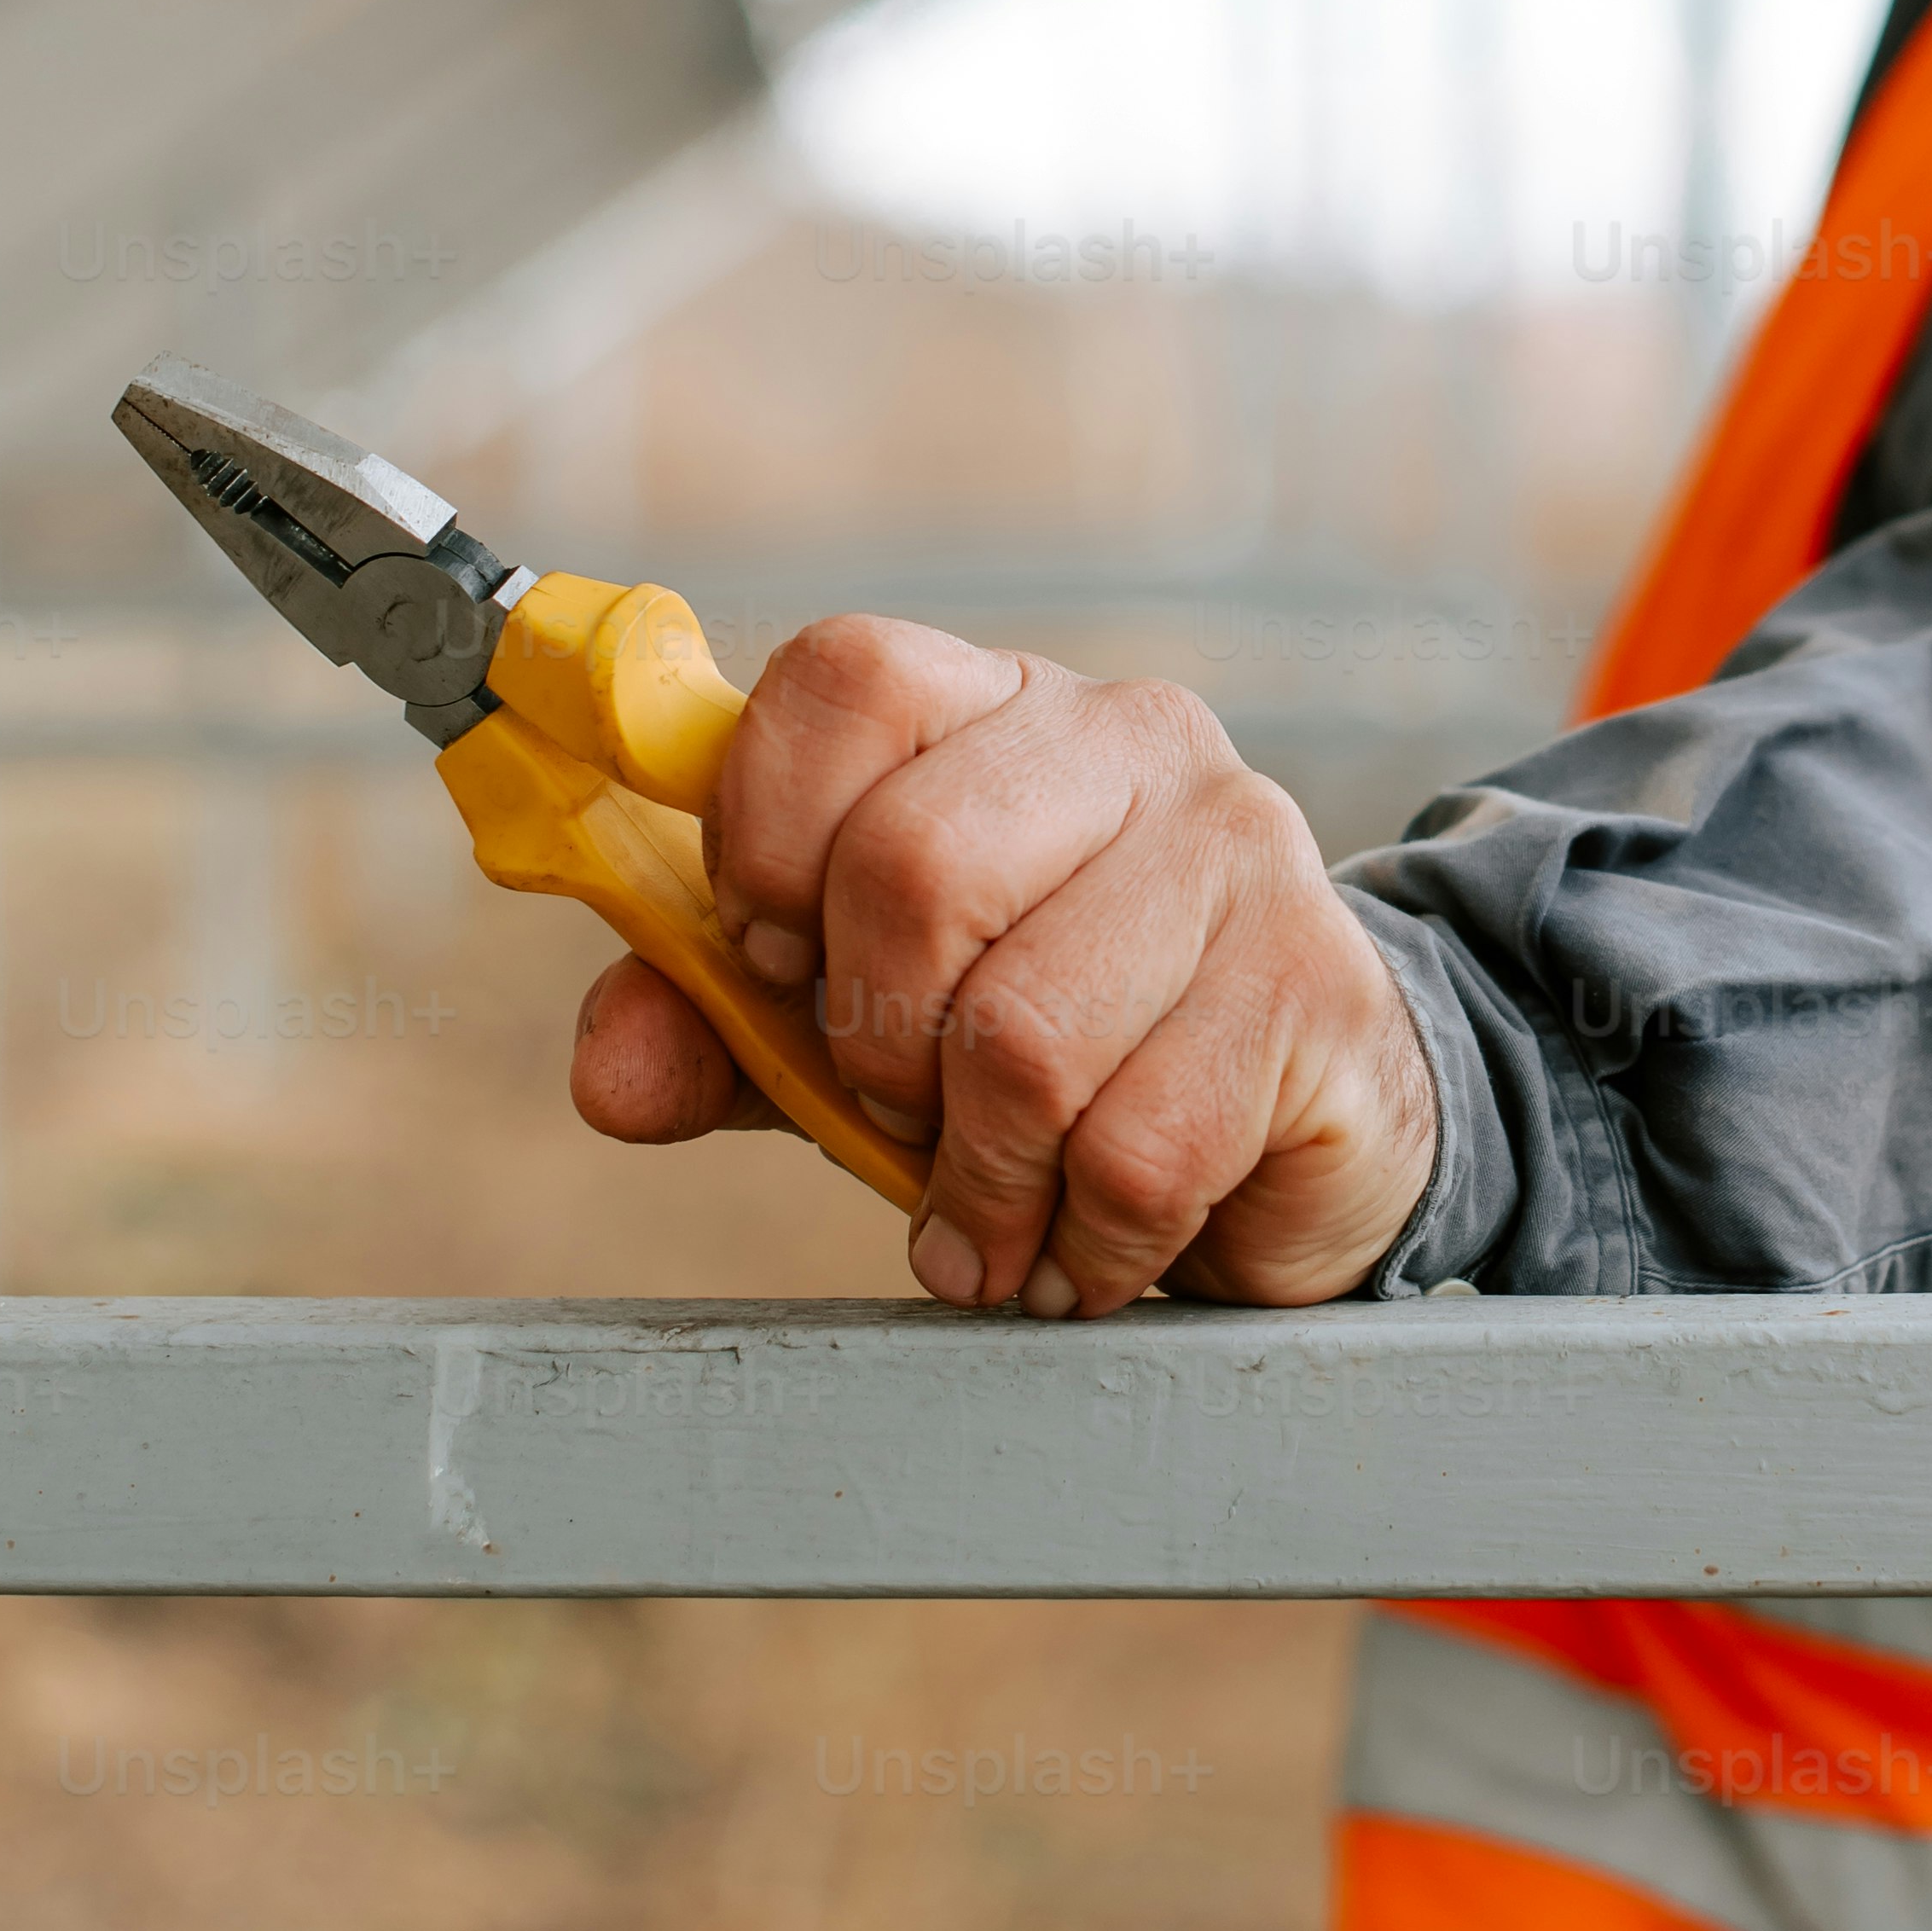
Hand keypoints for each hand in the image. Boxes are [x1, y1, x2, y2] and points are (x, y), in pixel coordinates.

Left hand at [567, 618, 1439, 1318]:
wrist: (1304, 1129)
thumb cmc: (1058, 1055)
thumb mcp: (861, 1033)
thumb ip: (725, 1030)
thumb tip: (613, 1071)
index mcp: (995, 709)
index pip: (844, 678)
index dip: (766, 832)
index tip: (773, 960)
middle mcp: (1130, 741)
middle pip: (915, 865)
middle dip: (874, 1046)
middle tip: (900, 1124)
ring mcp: (1242, 849)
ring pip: (1024, 1034)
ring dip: (977, 1181)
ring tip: (992, 1221)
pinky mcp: (1318, 986)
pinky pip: (1137, 1147)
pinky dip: (1081, 1243)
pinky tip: (1082, 1252)